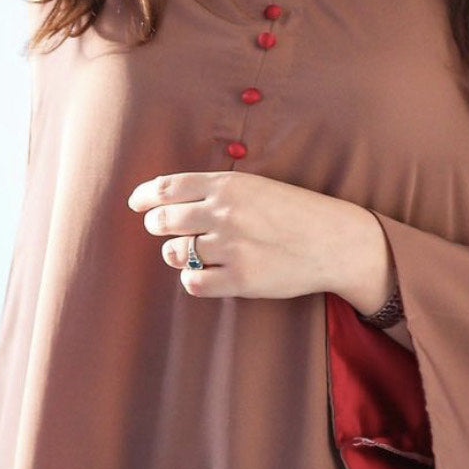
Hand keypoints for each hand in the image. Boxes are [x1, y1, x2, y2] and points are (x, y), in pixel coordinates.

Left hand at [126, 170, 365, 301]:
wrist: (333, 240)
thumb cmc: (293, 210)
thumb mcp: (255, 185)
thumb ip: (215, 190)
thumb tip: (167, 200)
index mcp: (227, 185)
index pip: (167, 187)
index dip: (144, 196)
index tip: (136, 203)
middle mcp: (225, 213)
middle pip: (164, 221)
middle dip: (157, 226)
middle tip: (163, 230)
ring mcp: (232, 248)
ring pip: (174, 253)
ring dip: (175, 254)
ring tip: (191, 252)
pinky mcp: (240, 280)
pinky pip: (193, 283)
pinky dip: (192, 279)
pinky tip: (204, 273)